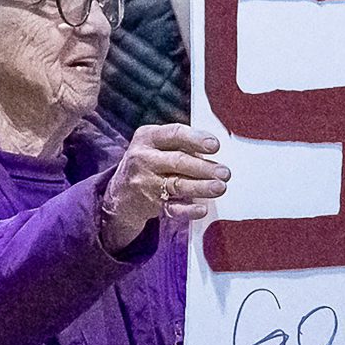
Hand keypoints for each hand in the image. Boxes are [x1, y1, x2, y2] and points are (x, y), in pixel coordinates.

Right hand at [100, 124, 229, 252]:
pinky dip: (188, 210)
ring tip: (220, 187)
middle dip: (204, 167)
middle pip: (178, 161)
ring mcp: (144, 182)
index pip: (174, 134)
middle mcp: (143, 158)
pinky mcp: (149, 204)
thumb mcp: (155, 146)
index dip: (196, 139)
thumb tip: (214, 150)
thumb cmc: (149, 163)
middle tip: (225, 172)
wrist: (119, 194)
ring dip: (202, 187)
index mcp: (147, 137)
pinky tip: (202, 209)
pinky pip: (172, 208)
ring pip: (177, 184)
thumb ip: (180, 145)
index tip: (215, 145)